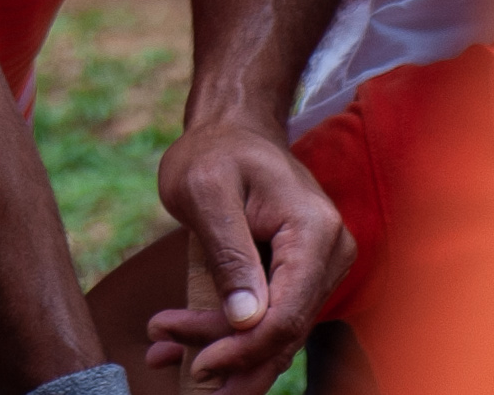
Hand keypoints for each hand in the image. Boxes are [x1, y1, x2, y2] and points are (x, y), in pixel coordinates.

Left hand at [144, 119, 350, 388]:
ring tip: (164, 347)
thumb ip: (228, 254)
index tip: (197, 363)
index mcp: (312, 231)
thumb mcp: (206, 191)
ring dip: (222, 350)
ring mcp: (320, 267)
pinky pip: (270, 317)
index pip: (286, 315)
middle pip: (283, 332)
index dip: (243, 349)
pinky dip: (228, 335)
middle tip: (169, 358)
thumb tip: (246, 321)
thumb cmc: (215, 152)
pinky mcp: (302, 277)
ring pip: (275, 333)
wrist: (232, 130)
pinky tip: (183, 342)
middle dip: (228, 356)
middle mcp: (329, 253)